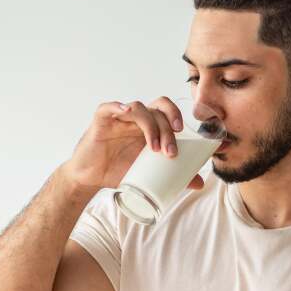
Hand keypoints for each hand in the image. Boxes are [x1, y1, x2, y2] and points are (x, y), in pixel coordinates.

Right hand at [57, 97, 204, 193]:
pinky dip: (118, 106)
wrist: (90, 179)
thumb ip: (173, 175)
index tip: (189, 135)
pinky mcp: (102, 120)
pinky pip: (110, 107)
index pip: (167, 112)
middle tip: (171, 152)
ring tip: (155, 149)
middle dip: (169, 129)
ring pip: (140, 108)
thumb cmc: (118, 171)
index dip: (179, 117)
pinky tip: (125, 111)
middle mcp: (136, 119)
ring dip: (152, 126)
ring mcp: (119, 117)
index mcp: (149, 127)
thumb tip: (200, 183)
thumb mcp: (148, 174)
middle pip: (158, 110)